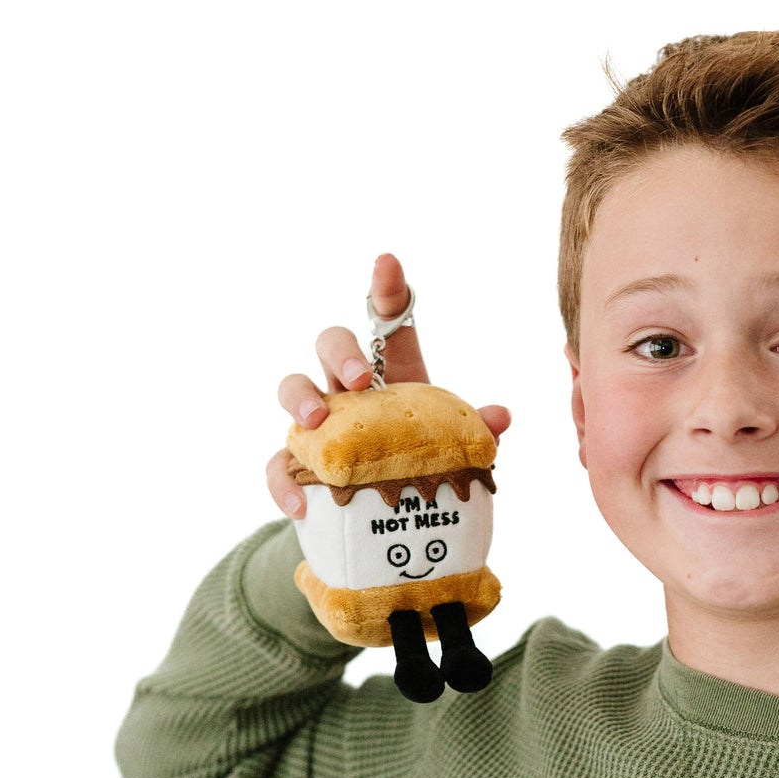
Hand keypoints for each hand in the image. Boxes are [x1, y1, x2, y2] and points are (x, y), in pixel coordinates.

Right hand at [267, 252, 511, 517]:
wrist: (393, 515)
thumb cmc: (423, 464)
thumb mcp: (454, 449)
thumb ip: (475, 431)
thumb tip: (500, 417)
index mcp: (391, 373)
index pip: (388, 321)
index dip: (387, 289)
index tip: (388, 262)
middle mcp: (347, 388)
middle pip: (331, 343)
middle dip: (341, 352)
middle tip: (361, 380)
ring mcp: (317, 423)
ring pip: (292, 388)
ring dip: (300, 398)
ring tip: (316, 421)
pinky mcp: (299, 463)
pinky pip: (278, 464)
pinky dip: (284, 482)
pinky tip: (299, 505)